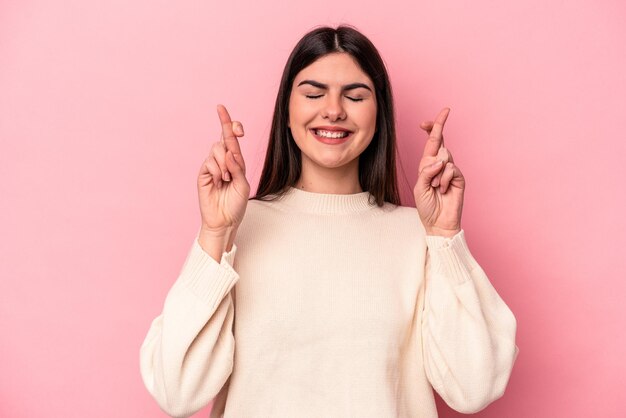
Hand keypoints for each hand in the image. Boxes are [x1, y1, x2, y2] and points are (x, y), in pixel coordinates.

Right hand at [197, 104, 249, 235]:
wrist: (224, 221)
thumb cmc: (236, 204)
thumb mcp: (243, 185)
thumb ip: (238, 168)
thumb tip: (230, 152)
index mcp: (235, 161)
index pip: (231, 137)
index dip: (228, 123)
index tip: (220, 108)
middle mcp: (223, 161)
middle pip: (223, 138)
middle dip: (228, 133)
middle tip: (236, 148)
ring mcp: (212, 166)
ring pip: (216, 149)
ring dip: (225, 164)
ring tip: (226, 179)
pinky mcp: (203, 174)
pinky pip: (210, 163)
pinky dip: (218, 171)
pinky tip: (219, 182)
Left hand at [414, 108, 464, 236]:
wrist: (438, 222)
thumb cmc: (427, 206)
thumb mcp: (419, 187)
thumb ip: (426, 172)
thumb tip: (439, 160)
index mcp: (428, 165)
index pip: (431, 143)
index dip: (431, 129)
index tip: (425, 121)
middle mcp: (440, 165)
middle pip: (440, 141)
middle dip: (438, 126)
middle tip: (444, 112)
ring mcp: (451, 171)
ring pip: (445, 156)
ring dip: (436, 172)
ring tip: (436, 187)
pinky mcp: (459, 178)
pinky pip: (451, 169)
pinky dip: (444, 179)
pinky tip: (443, 189)